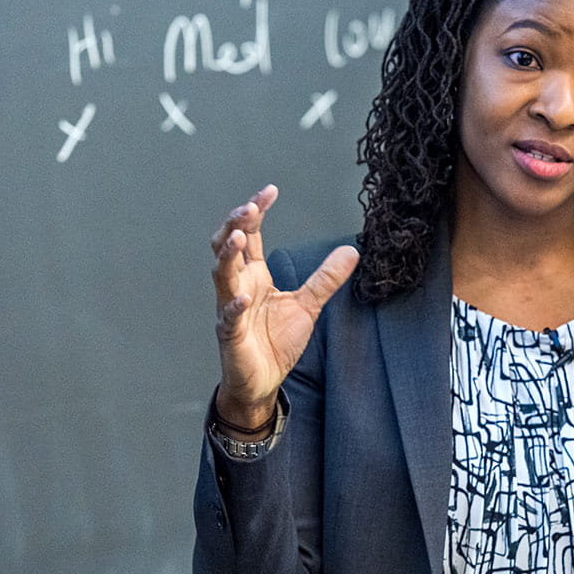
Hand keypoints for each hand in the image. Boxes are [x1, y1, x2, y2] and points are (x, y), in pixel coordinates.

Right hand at [210, 184, 358, 428]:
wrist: (262, 382)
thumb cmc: (276, 341)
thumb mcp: (308, 305)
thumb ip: (326, 278)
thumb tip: (351, 250)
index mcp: (254, 275)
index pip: (251, 235)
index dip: (255, 212)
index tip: (270, 191)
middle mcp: (238, 286)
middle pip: (227, 246)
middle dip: (235, 224)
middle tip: (249, 208)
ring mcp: (230, 310)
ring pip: (222, 276)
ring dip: (228, 256)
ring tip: (238, 237)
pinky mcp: (230, 335)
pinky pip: (228, 317)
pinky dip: (235, 306)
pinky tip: (244, 296)